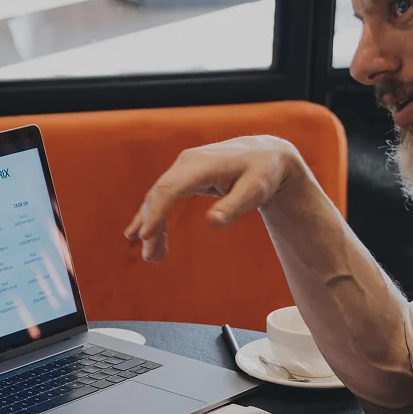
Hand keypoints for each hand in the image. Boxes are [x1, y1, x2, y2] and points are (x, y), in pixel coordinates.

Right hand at [123, 136, 311, 262]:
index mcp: (202, 164)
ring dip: (151, 226)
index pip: (170, 188)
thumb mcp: (255, 191)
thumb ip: (233, 206)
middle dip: (150, 226)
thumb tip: (212, 221)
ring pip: (158, 198)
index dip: (157, 212)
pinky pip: (164, 198)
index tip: (146, 236)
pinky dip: (156, 218)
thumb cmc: (262, 172)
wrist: (266, 155)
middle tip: (150, 258)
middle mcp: (186, 162)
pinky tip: (148, 236)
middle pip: (159, 195)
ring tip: (151, 256)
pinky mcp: (183, 176)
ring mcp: (182, 168)